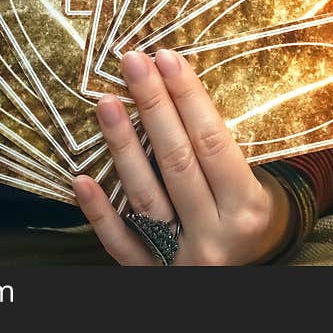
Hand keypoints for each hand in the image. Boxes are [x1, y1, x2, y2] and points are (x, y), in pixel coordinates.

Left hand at [74, 49, 296, 264]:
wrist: (244, 275)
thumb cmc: (245, 217)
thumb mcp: (252, 188)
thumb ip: (221, 151)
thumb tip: (177, 86)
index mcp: (247, 208)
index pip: (213, 142)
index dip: (189, 98)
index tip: (166, 58)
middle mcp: (215, 236)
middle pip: (177, 161)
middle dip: (154, 106)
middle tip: (132, 62)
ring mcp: (179, 258)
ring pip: (145, 197)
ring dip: (123, 146)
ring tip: (106, 103)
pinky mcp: (149, 274)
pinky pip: (120, 242)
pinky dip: (99, 212)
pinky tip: (80, 180)